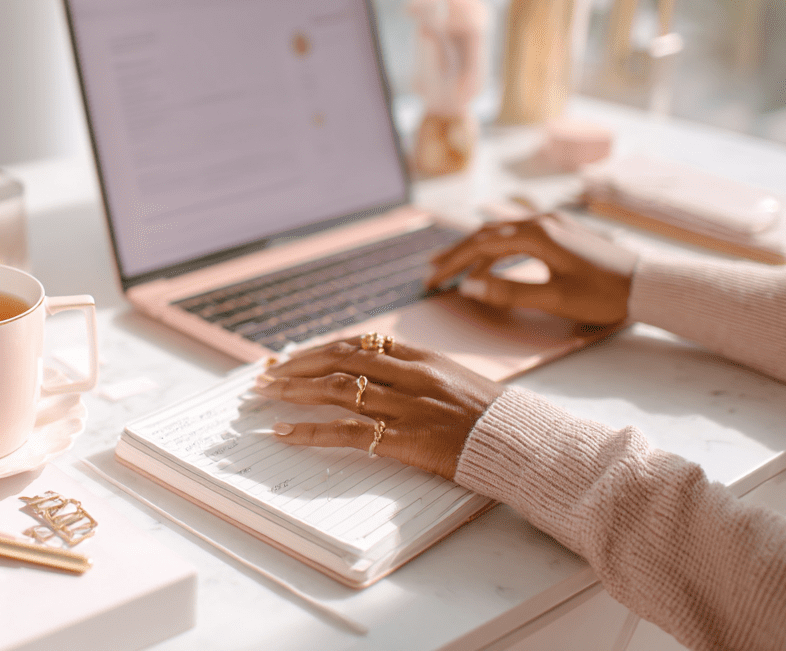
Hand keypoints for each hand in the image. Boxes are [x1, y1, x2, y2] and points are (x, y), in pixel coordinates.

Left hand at [255, 336, 503, 479]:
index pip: (359, 343)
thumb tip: (378, 368)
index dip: (320, 349)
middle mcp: (410, 375)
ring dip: (294, 390)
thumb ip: (417, 371)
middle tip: (265, 372)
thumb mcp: (455, 379)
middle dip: (298, 365)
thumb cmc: (492, 415)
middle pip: (341, 359)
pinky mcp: (406, 439)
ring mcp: (407, 406)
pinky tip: (285, 431)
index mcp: (422, 357)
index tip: (292, 356)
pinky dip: (311, 430)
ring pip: (338, 389)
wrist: (521, 442)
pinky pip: (348, 432)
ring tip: (264, 394)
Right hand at [426, 213, 637, 325]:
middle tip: (431, 273)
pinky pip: (518, 235)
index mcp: (536, 235)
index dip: (452, 263)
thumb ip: (508, 292)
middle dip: (456, 254)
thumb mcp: (554, 299)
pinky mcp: (561, 231)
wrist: (648, 284)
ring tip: (453, 267)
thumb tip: (467, 288)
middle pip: (486, 234)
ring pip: (501, 233)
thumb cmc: (604, 295)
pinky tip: (491, 263)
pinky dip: (497, 249)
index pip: (480, 246)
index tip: (431, 281)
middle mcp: (541, 221)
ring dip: (475, 250)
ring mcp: (552, 223)